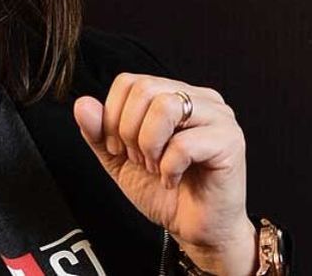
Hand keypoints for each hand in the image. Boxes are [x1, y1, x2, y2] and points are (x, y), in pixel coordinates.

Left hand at [73, 74, 255, 275]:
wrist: (196, 230)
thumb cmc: (164, 192)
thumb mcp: (119, 160)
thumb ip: (99, 133)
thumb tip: (82, 104)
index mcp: (175, 95)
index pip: (129, 82)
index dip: (112, 116)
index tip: (118, 148)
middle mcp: (199, 98)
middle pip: (145, 89)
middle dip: (128, 131)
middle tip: (138, 161)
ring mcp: (219, 117)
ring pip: (165, 106)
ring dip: (149, 145)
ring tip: (155, 167)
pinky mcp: (230, 142)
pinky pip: (185, 143)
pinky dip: (168, 167)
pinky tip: (173, 180)